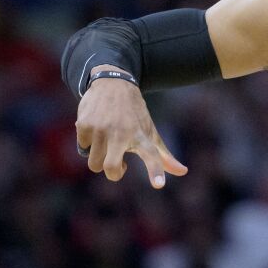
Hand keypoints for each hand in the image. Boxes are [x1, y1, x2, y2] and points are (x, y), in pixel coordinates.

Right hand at [75, 65, 187, 187]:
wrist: (112, 82)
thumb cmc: (134, 115)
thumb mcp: (150, 132)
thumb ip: (164, 156)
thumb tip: (183, 172)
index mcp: (142, 136)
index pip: (152, 155)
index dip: (155, 170)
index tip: (159, 184)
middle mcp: (122, 133)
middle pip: (111, 169)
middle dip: (113, 173)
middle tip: (119, 164)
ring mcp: (101, 129)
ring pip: (95, 164)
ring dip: (100, 158)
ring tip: (107, 143)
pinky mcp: (84, 124)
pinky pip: (83, 148)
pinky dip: (89, 143)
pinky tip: (96, 128)